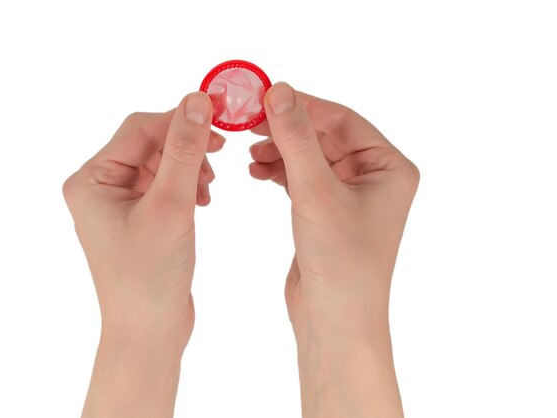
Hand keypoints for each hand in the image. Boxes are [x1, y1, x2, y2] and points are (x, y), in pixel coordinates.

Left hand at [63, 92, 220, 417]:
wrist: (149, 331)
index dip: (180, 118)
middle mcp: (98, 186)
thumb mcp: (171, 205)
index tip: (219, 115)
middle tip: (220, 152)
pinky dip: (187, 184)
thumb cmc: (150, 276)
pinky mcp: (137, 217)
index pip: (139, 128)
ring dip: (189, 166)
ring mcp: (117, 202)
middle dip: (186, 147)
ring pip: (160, 162)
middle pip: (149, 143)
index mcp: (91, 180)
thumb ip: (184, 150)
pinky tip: (203, 199)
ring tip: (208, 189)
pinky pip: (163, 184)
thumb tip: (198, 99)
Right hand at [249, 83, 418, 417]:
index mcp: (389, 167)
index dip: (303, 107)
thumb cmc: (341, 262)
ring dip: (281, 151)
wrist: (335, 322)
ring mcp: (350, 195)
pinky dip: (279, 171)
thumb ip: (297, 139)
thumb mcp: (316, 192)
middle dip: (287, 131)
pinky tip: (256, 171)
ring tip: (251, 154)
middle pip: (324, 136)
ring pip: (310, 156)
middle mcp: (374, 177)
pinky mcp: (327, 212)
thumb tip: (279, 91)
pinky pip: (302, 178)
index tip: (264, 98)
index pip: (342, 120)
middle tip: (250, 124)